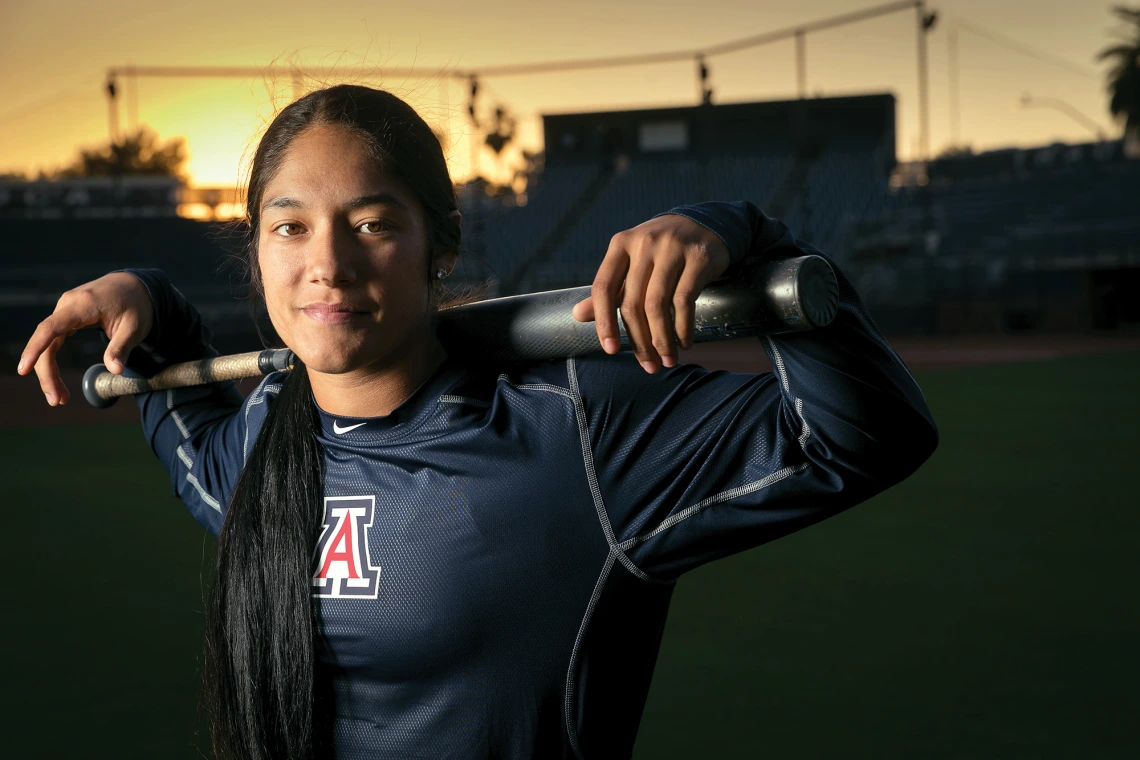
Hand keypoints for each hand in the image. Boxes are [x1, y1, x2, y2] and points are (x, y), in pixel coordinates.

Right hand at [16, 272, 153, 405]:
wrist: (135, 285)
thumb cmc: (137, 305)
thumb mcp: (135, 327)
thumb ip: (122, 348)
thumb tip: (115, 370)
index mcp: (83, 305)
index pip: (51, 327)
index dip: (35, 348)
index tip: (23, 369)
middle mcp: (68, 304)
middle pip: (46, 341)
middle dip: (47, 373)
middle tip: (57, 401)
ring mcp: (65, 310)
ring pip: (47, 343)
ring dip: (49, 371)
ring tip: (60, 398)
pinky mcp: (67, 317)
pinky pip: (53, 340)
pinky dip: (53, 361)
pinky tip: (57, 381)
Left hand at [571, 214, 730, 372]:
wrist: (702, 226)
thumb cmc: (659, 252)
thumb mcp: (631, 264)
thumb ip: (609, 291)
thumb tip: (578, 315)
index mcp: (620, 244)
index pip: (603, 287)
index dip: (604, 322)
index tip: (610, 350)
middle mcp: (644, 243)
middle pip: (633, 302)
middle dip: (640, 341)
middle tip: (649, 366)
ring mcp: (672, 248)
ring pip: (658, 305)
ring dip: (662, 340)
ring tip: (667, 360)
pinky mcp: (699, 257)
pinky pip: (685, 301)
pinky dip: (683, 328)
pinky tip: (684, 343)